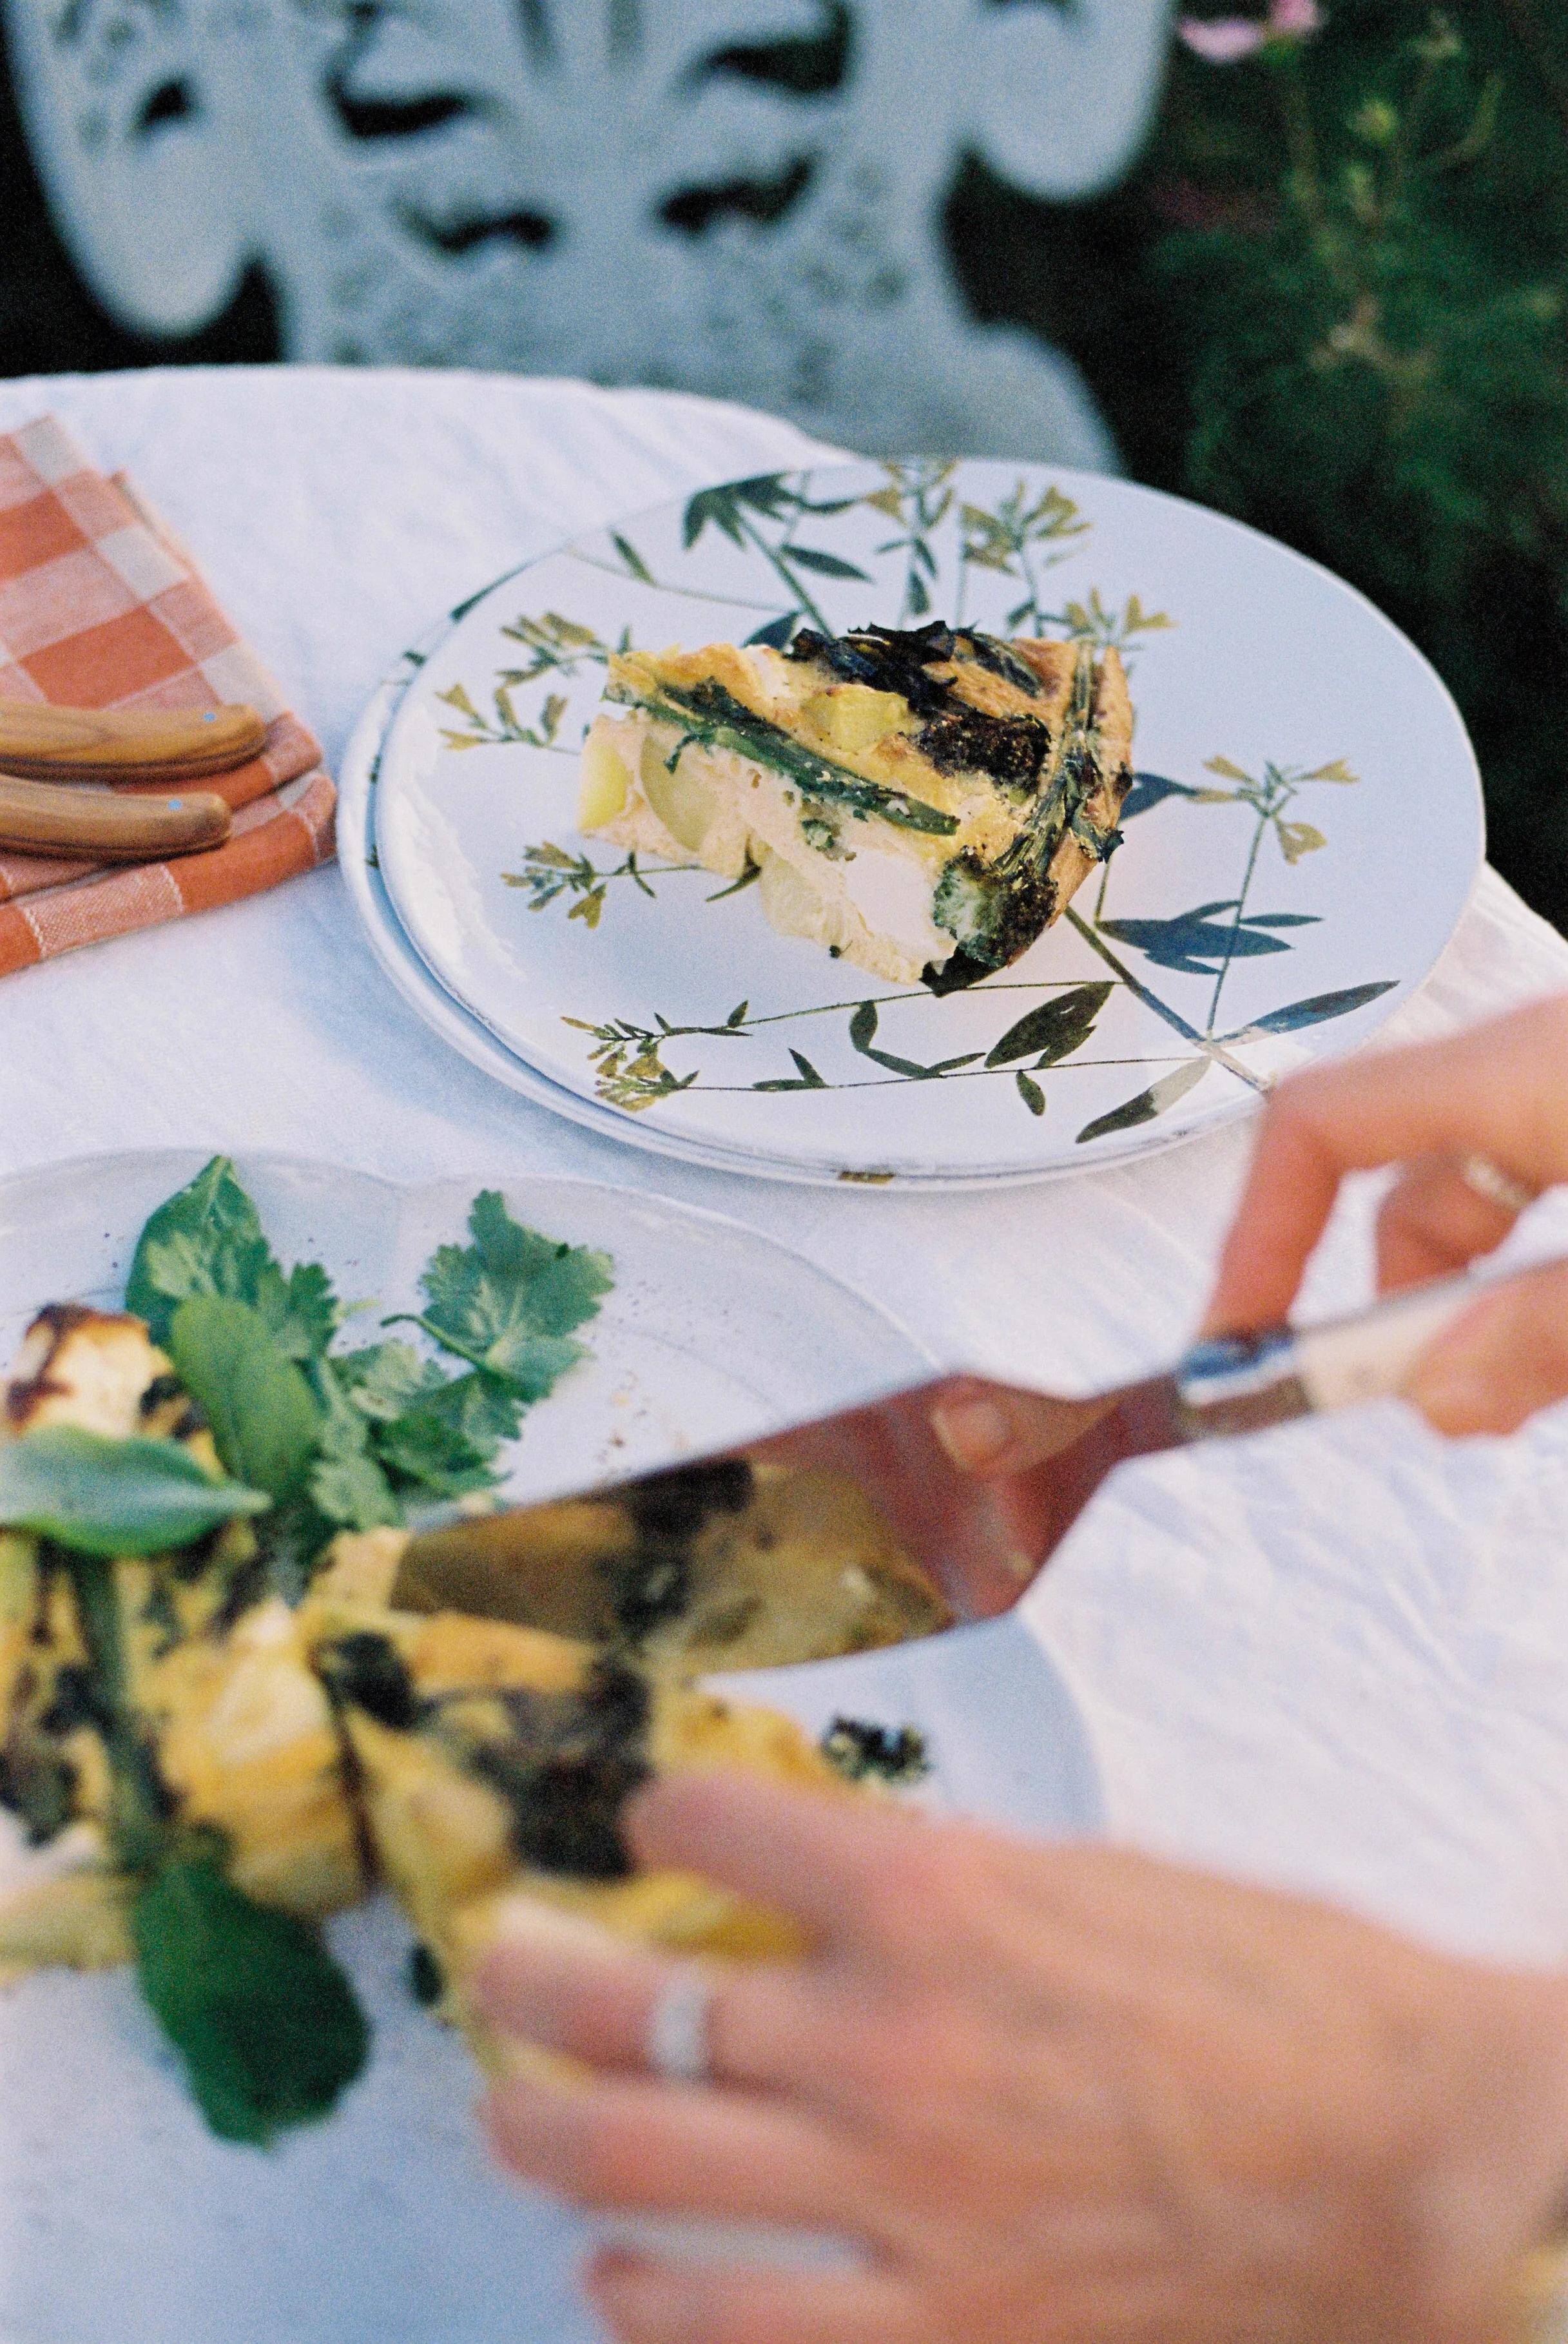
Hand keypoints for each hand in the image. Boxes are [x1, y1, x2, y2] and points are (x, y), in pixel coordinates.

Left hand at [473, 1773, 1567, 2343]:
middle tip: (498, 1960)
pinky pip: (736, 2335)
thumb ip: (945, 1883)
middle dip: (533, 1973)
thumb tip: (828, 1879)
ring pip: (636, 2168)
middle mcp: (883, 2042)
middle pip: (627, 1997)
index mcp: (931, 1897)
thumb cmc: (1276, 1985)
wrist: (1417, 2145)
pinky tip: (619, 2287)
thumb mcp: (1097, 1875)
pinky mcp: (950, 2332)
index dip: (662, 1810)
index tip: (654, 1821)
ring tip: (515, 2117)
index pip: (708, 1821)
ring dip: (547, 2137)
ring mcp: (900, 2200)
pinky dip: (650, 2309)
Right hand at [932, 997, 1567, 1475]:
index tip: (1235, 1355)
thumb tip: (1429, 1400)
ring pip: (1477, 1208)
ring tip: (1503, 1398)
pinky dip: (1521, 1284)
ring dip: (1460, 1307)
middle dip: (1379, 1308)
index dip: (1251, 1241)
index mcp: (1516, 1067)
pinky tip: (1542, 1349)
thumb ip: (1541, 1328)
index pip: (1311, 1127)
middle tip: (1416, 1411)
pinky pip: (1539, 1208)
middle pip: (1392, 1185)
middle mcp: (1530, 1069)